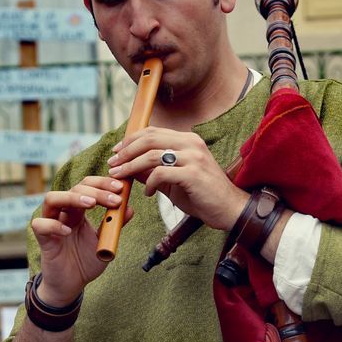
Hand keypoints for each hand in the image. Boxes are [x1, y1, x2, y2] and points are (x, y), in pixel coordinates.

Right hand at [30, 175, 126, 305]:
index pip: (88, 187)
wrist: (72, 285)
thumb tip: (130, 208)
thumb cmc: (86, 261)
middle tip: (115, 199)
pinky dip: (53, 225)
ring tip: (91, 204)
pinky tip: (67, 232)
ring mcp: (51, 224)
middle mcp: (63, 213)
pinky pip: (40, 225)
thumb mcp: (105, 241)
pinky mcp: (43, 239)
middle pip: (74, 188)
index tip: (121, 188)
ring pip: (52, 199)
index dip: (103, 184)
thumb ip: (114, 224)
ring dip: (72, 198)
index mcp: (78, 211)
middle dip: (96, 190)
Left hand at [108, 126, 248, 231]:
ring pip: (152, 155)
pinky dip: (149, 183)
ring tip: (120, 177)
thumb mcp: (173, 180)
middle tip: (113, 164)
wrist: (228, 209)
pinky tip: (146, 193)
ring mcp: (193, 157)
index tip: (116, 152)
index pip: (153, 132)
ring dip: (131, 166)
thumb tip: (128, 167)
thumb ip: (153, 171)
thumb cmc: (202, 195)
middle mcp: (191, 144)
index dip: (131, 140)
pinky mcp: (193, 174)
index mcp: (188, 140)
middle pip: (149, 139)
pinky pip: (161, 173)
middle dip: (126, 151)